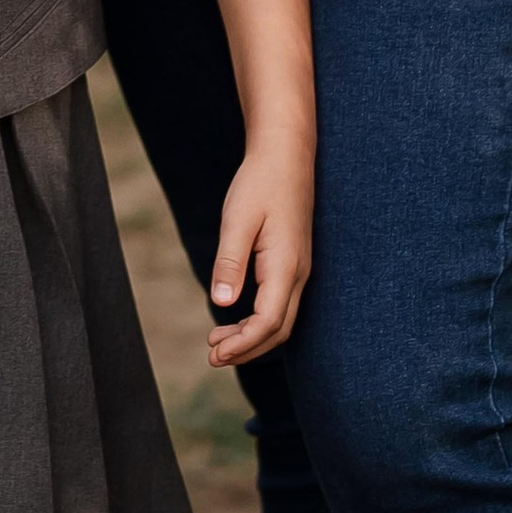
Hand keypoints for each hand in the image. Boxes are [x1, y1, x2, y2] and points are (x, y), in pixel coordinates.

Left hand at [207, 129, 312, 365]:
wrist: (285, 156)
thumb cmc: (260, 184)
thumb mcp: (238, 220)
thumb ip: (231, 262)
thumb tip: (222, 304)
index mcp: (285, 267)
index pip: (268, 323)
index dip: (243, 344)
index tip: (215, 355)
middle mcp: (298, 274)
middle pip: (278, 330)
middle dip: (247, 349)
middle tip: (213, 357)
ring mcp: (298, 269)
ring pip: (281, 319)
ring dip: (252, 336)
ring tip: (217, 341)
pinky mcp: (292, 262)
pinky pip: (280, 303)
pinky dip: (258, 320)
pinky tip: (236, 316)